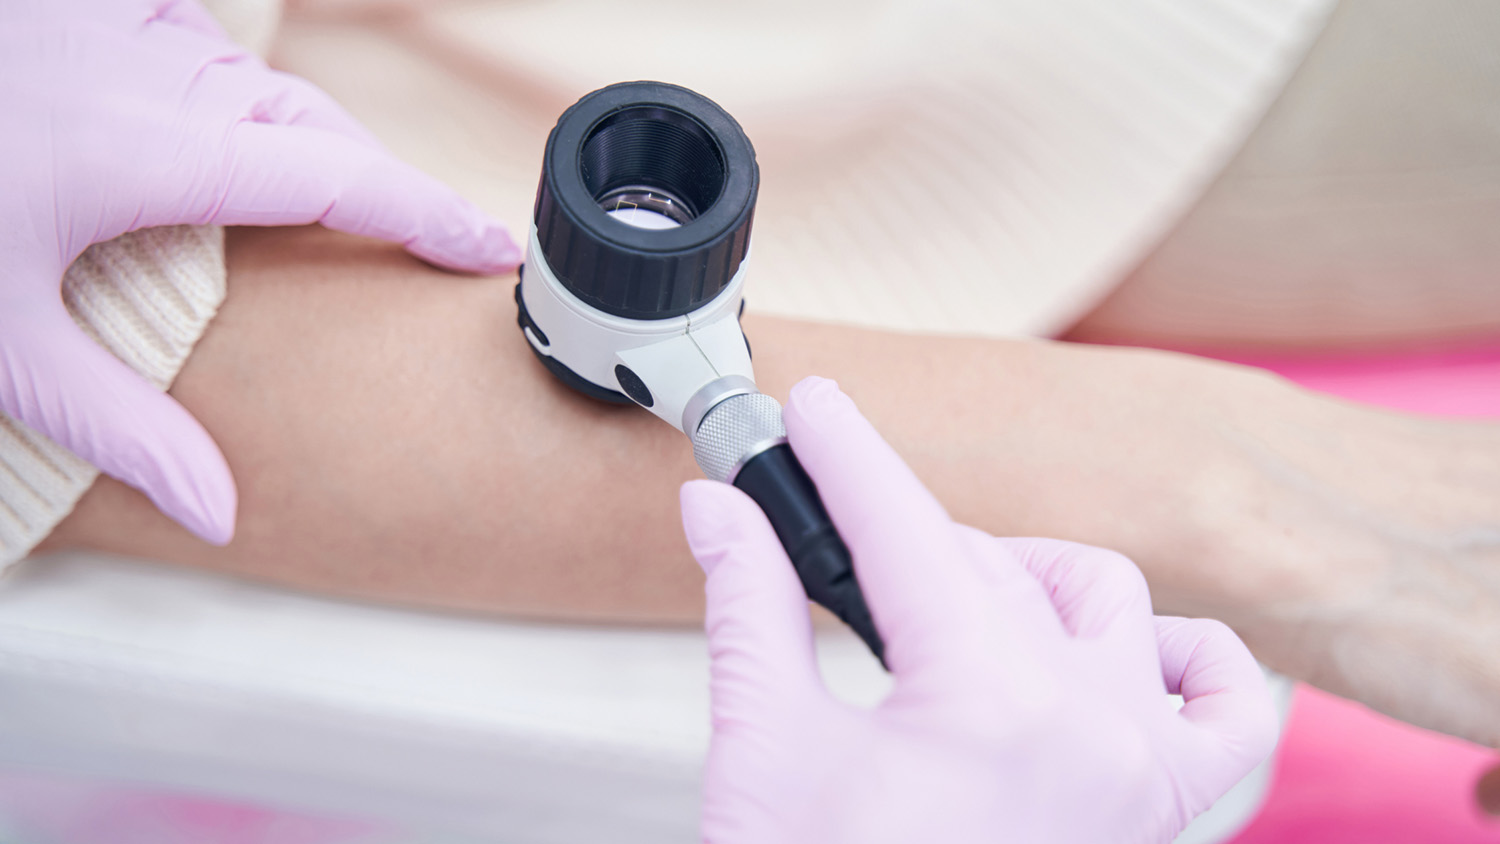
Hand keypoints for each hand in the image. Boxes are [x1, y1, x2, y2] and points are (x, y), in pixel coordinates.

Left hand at [0, 0, 518, 543]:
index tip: (489, 248)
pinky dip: (240, 100)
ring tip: (330, 210)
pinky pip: (204, 52)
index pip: (341, 177)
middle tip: (418, 246)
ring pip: (264, 84)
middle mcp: (155, 73)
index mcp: (156, 151)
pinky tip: (223, 139)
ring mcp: (121, 27)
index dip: (429, 215)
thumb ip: (120, 426)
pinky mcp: (93, 12)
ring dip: (311, 143)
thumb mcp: (2, 345)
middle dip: (377, 186)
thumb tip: (224, 511)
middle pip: (316, 125)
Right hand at [679, 377, 1277, 843]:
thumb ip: (750, 610)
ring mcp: (1137, 772)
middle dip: (898, 536)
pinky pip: (1225, 706)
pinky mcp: (1160, 816)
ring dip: (1025, 577)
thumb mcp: (766, 751)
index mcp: (986, 704)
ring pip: (1107, 600)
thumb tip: (722, 511)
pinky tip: (1120, 651)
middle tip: (828, 533)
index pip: (907, 532)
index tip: (820, 409)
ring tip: (947, 604)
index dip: (850, 456)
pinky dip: (1186, 660)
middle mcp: (1088, 727)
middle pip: (988, 563)